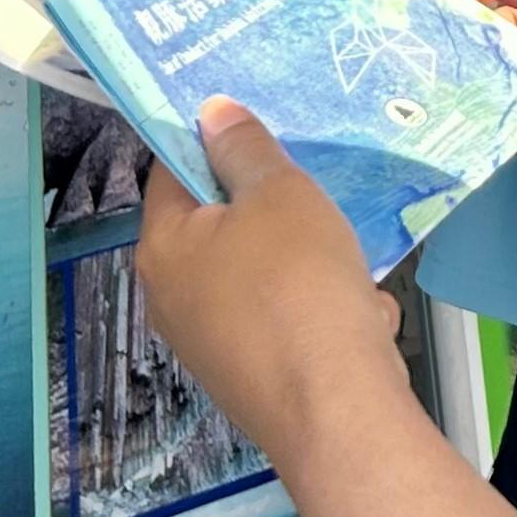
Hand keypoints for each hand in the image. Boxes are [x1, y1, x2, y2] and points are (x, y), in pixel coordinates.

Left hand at [136, 101, 409, 462]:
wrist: (332, 405)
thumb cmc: (299, 285)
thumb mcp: (281, 195)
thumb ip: (246, 149)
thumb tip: (211, 112)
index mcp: (163, 246)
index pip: (172, 170)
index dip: (215, 142)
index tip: (264, 127)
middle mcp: (169, 295)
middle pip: (217, 225)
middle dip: (269, 206)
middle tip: (315, 188)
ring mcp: (206, 341)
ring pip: (256, 272)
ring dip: (302, 258)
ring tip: (345, 253)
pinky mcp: (246, 373)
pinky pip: (279, 317)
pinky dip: (314, 306)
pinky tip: (353, 310)